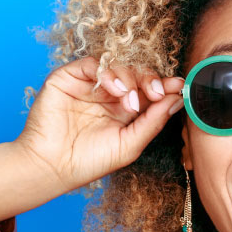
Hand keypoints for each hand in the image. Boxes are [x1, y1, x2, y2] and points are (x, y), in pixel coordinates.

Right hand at [14, 56, 183, 190]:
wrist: (52, 167)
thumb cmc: (89, 162)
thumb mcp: (130, 144)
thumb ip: (153, 121)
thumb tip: (178, 99)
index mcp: (124, 110)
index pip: (147, 90)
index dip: (164, 86)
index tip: (179, 86)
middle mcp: (108, 94)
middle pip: (136, 74)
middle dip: (150, 80)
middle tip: (158, 92)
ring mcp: (88, 85)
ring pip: (117, 66)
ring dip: (130, 80)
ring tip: (130, 102)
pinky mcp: (68, 77)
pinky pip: (93, 64)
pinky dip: (108, 73)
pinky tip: (114, 90)